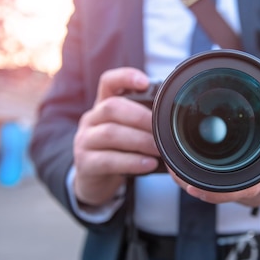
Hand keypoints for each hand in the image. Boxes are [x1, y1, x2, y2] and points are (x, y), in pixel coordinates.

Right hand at [72, 68, 159, 205]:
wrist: (94, 181)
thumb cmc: (117, 152)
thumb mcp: (128, 132)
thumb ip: (143, 122)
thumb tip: (174, 119)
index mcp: (103, 106)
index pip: (108, 82)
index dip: (125, 77)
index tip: (145, 82)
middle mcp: (91, 119)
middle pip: (111, 107)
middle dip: (141, 117)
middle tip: (162, 130)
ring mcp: (84, 141)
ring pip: (110, 133)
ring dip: (140, 140)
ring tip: (159, 149)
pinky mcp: (84, 164)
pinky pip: (108, 160)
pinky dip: (132, 162)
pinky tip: (148, 164)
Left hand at [172, 84, 259, 206]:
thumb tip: (248, 70)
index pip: (242, 188)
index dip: (214, 191)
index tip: (191, 186)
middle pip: (224, 194)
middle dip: (195, 184)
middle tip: (174, 170)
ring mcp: (259, 196)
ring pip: (224, 195)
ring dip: (202, 183)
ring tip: (181, 167)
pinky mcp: (254, 198)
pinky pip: (230, 192)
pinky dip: (214, 182)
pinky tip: (201, 169)